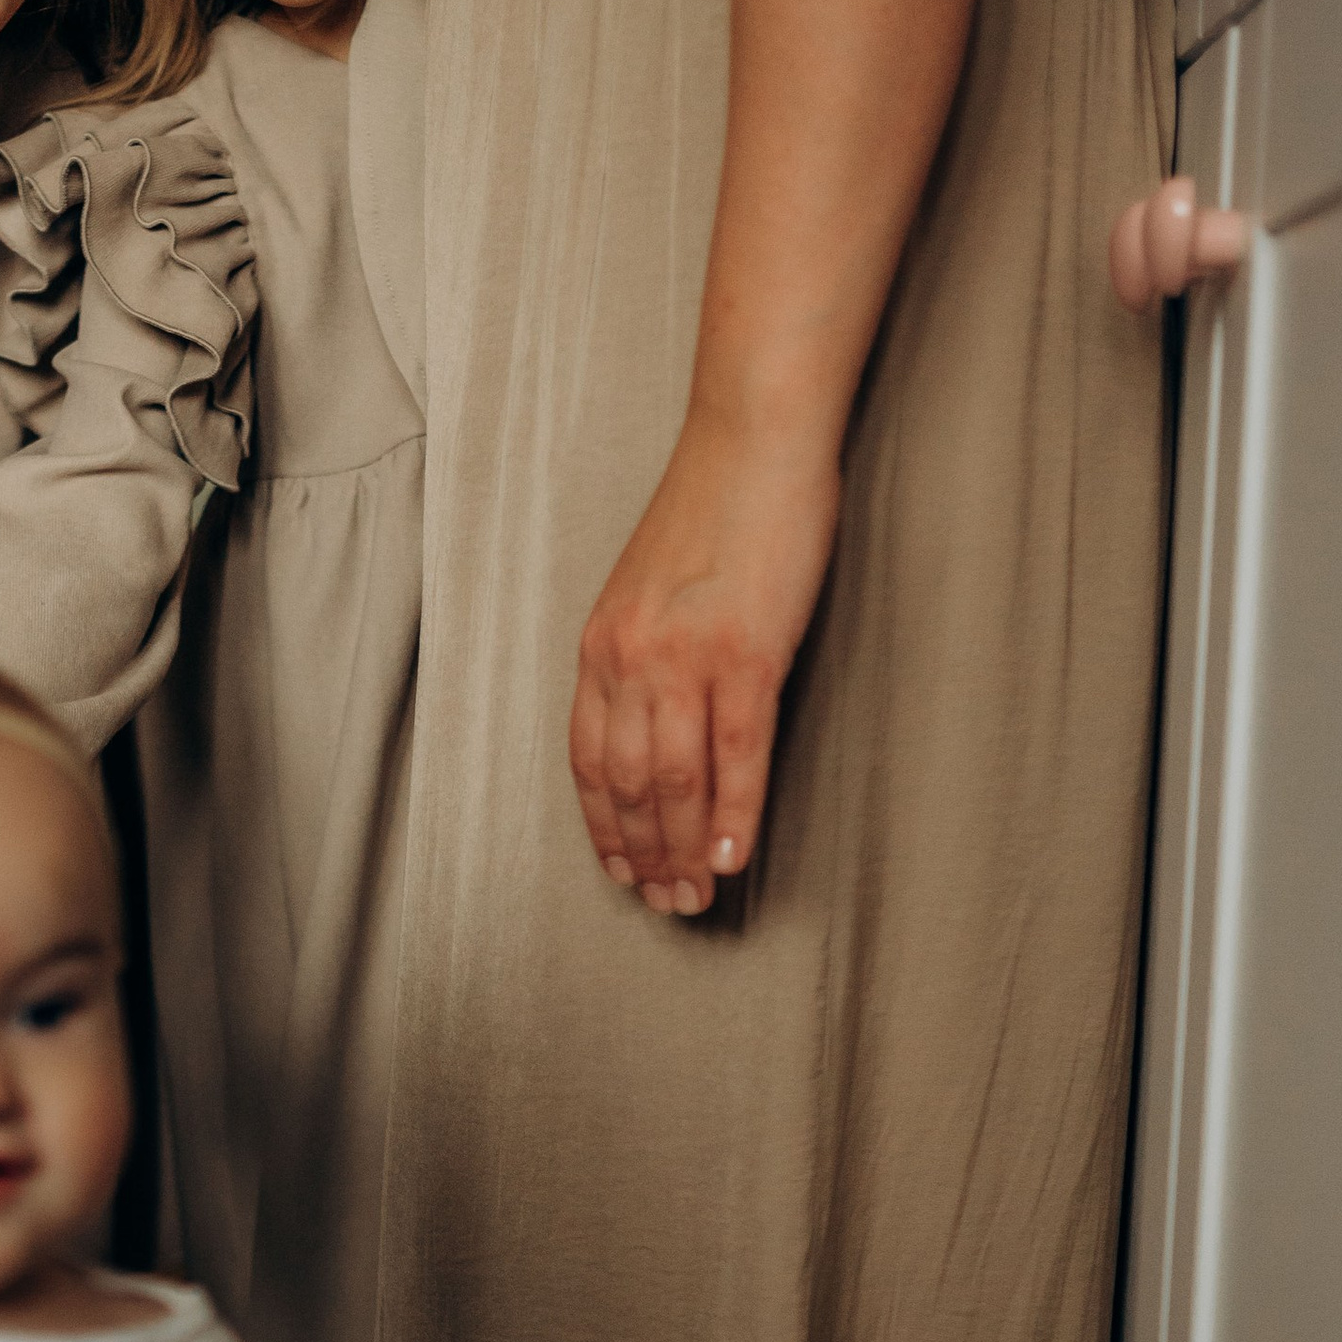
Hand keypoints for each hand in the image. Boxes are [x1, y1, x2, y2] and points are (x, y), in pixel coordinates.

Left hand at [568, 412, 839, 916]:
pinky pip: (735, 755)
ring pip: (674, 783)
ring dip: (685, 849)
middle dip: (645, 854)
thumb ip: (645, 652)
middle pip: (626, 785)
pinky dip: (734, 814)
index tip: (621, 871)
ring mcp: (684, 659)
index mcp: (600, 646)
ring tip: (699, 895)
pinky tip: (736, 856)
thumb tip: (657, 714)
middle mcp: (627, 659)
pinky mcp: (745, 653)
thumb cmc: (716, 506)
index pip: (587, 761)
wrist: (754, 438)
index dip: (603, 828)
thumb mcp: (651, 587)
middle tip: (666, 903)